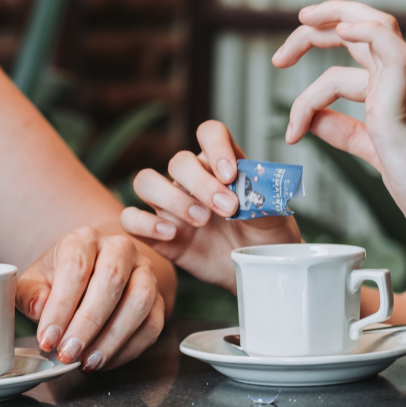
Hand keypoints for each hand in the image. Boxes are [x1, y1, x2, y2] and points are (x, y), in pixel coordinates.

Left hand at [16, 227, 164, 371]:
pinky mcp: (159, 297)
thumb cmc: (60, 280)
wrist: (94, 275)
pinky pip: (153, 324)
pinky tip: (105, 361)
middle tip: (68, 354)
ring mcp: (144, 271)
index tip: (48, 339)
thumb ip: (30, 294)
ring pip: (139, 302)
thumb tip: (39, 307)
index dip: (61, 307)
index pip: (75, 267)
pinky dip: (129, 349)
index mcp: (84, 239)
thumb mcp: (35, 282)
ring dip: (112, 338)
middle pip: (111, 281)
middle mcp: (119, 248)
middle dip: (87, 324)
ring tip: (88, 362)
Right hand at [121, 120, 300, 292]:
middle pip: (178, 160)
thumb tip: (247, 192)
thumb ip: (262, 199)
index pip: (209, 133)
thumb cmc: (266, 239)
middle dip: (201, 183)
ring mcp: (170, 205)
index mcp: (221, 164)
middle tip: (226, 209)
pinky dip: (144, 223)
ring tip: (200, 221)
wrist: (254, 272)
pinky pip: (130, 218)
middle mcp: (191, 179)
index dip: (215, 147)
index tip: (230, 175)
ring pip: (145, 181)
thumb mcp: (275, 217)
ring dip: (171, 198)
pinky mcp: (157, 233)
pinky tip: (171, 235)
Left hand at [274, 0, 405, 246]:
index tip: (282, 58)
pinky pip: (395, 54)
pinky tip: (342, 32)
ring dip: (333, 22)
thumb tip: (310, 119)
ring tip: (289, 47)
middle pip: (361, 24)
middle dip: (317, 26)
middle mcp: (399, 80)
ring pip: (377, 28)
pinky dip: (369, 34)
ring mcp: (405, 89)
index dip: (317, 39)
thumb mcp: (369, 147)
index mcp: (390, 86)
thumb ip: (342, 130)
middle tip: (278, 56)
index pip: (354, 41)